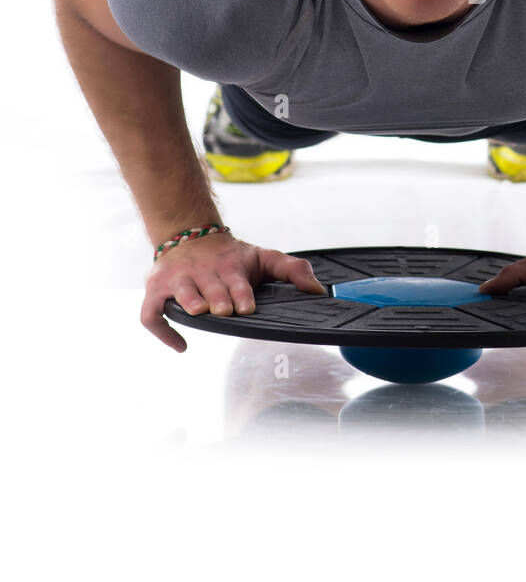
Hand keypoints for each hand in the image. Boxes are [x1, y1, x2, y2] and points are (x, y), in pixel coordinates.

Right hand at [141, 233, 327, 352]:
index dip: (240, 292)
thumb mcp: (264, 257)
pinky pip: (150, 313)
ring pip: (179, 291)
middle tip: (225, 310)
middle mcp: (201, 270)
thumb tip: (319, 291)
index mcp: (229, 264)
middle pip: (208, 285)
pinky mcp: (156, 289)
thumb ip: (293, 270)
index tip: (247, 307)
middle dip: (216, 296)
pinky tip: (181, 346)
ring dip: (188, 301)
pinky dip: (161, 331)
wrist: (190, 235)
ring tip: (199, 312)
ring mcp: (177, 278)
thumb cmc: (232, 256)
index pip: (235, 278)